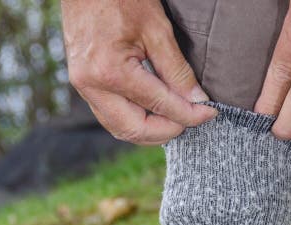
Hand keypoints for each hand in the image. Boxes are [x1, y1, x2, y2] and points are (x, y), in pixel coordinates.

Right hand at [61, 0, 217, 144]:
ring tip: (175, 117)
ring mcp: (83, 87)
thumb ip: (177, 70)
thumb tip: (196, 100)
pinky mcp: (82, 84)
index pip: (158, 105)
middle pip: (134, 129)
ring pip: (118, 127)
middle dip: (166, 130)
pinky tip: (152, 110)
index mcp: (111, 71)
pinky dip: (132, 118)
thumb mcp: (156, 29)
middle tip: (191, 120)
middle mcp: (92, 86)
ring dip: (149, 129)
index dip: (188, 114)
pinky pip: (109, 114)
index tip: (209, 114)